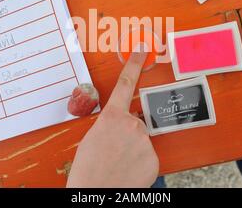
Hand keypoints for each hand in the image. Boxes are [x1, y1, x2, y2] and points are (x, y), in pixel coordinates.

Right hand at [67, 49, 158, 187]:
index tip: (141, 50)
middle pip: (135, 122)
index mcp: (111, 117)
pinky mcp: (153, 157)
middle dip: (127, 133)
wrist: (96, 192)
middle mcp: (131, 124)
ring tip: (119, 163)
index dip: (134, 65)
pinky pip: (148, 155)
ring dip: (133, 149)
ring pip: (141, 140)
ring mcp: (144, 141)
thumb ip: (108, 125)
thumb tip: (117, 127)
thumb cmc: (88, 170)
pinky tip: (128, 170)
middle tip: (115, 150)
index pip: (125, 84)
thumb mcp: (91, 139)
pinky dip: (140, 162)